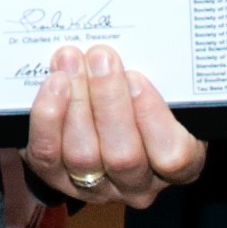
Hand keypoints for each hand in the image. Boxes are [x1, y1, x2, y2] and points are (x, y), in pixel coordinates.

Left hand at [24, 44, 204, 209]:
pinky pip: (48, 153)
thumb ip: (162, 77)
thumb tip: (148, 41)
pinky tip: (54, 84)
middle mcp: (139, 184)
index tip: (136, 77)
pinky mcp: (57, 178)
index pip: (173, 155)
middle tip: (100, 57)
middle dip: (108, 100)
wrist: (103, 119)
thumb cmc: (143, 99)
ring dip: (76, 102)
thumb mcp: (167, 90)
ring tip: (72, 61)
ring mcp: (97, 186)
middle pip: (124, 156)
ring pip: (83, 156)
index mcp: (179, 164)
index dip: (153, 118)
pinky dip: (48, 117)